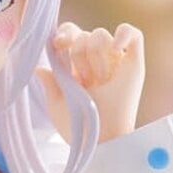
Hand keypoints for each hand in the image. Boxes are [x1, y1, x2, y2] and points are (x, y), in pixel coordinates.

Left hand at [38, 22, 144, 142]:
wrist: (103, 140)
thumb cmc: (79, 127)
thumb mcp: (58, 105)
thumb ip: (49, 84)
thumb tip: (39, 67)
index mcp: (75, 65)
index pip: (69, 33)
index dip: (64, 34)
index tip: (59, 44)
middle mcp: (95, 59)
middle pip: (82, 34)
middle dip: (78, 54)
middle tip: (85, 80)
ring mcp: (115, 60)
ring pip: (100, 34)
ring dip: (96, 56)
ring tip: (100, 81)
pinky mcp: (134, 62)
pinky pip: (133, 33)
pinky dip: (123, 35)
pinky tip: (115, 49)